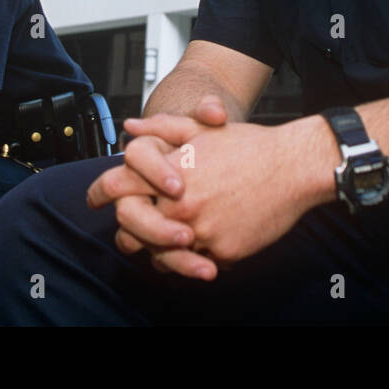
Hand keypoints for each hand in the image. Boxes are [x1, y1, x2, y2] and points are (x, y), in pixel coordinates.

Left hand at [91, 109, 332, 280]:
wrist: (294, 168)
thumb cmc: (250, 146)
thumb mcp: (202, 129)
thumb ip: (163, 127)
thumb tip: (132, 125)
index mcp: (169, 172)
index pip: (116, 185)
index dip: (99, 192)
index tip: (94, 199)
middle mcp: (179, 204)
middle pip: (131, 230)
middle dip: (128, 232)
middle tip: (130, 233)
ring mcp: (200, 231)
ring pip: (161, 253)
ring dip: (159, 250)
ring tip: (166, 243)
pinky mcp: (222, 251)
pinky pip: (196, 263)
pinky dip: (195, 257)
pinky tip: (202, 244)